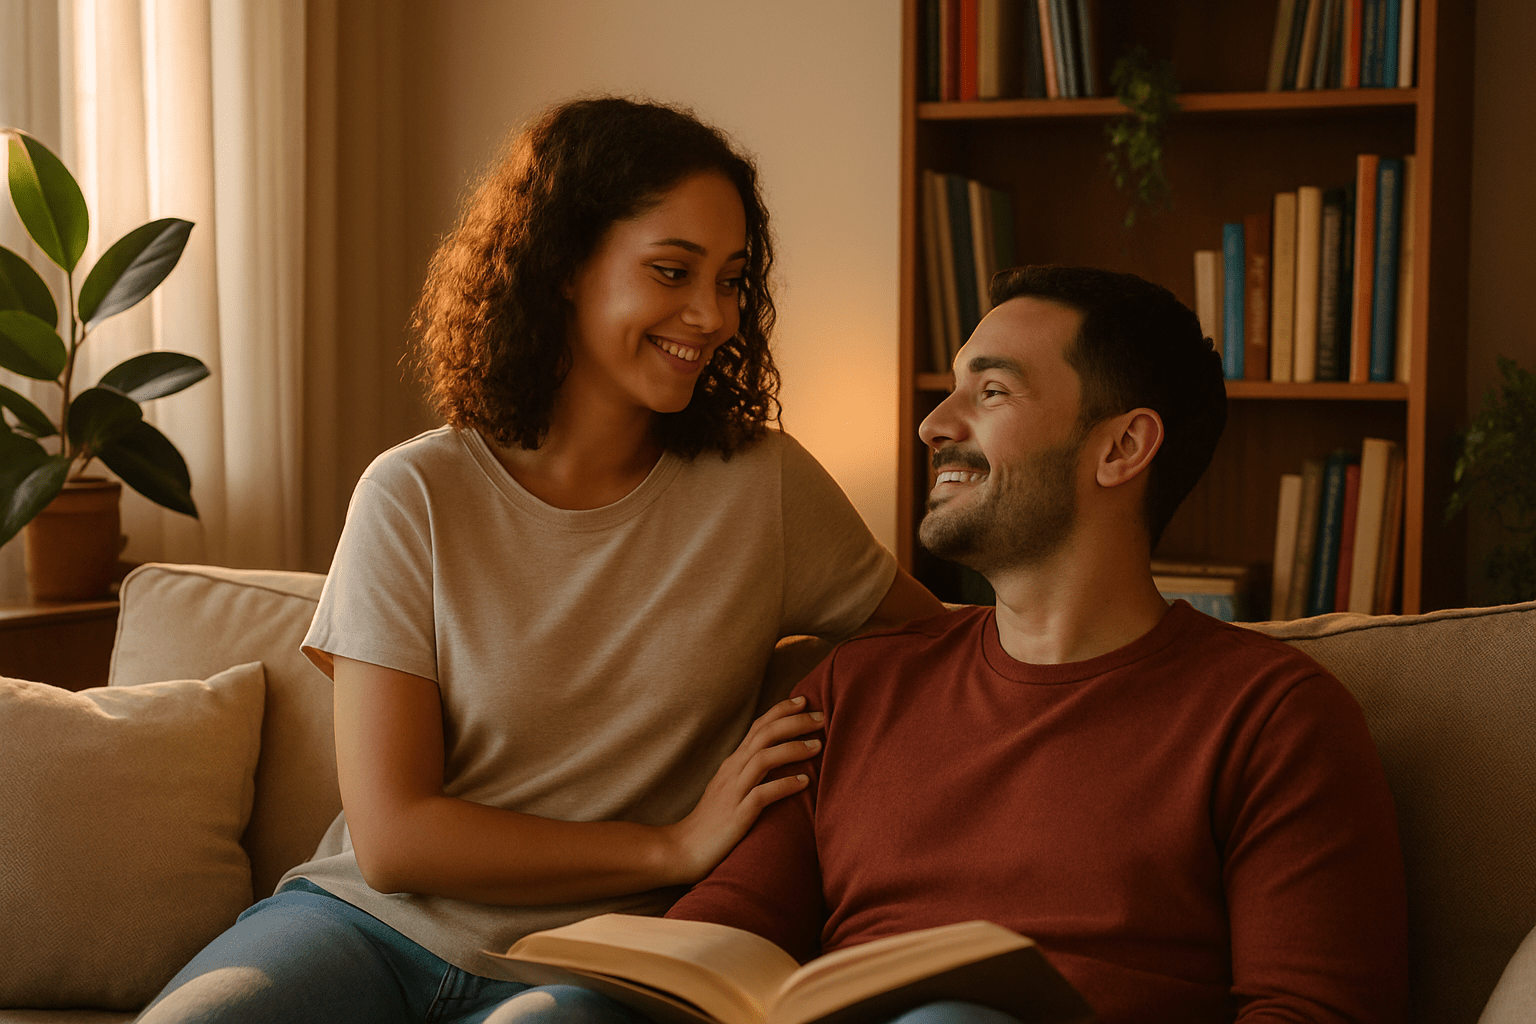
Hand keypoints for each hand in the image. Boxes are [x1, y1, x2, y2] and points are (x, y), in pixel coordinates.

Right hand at [660, 696, 823, 884]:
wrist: (684, 849)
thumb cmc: (713, 820)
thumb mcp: (731, 787)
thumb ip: (750, 771)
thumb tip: (779, 758)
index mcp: (733, 763)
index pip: (758, 727)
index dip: (781, 711)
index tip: (804, 700)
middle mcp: (732, 771)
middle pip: (763, 735)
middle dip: (793, 722)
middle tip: (820, 717)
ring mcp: (733, 791)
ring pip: (763, 759)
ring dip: (792, 749)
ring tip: (818, 745)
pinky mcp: (736, 815)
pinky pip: (762, 795)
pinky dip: (784, 785)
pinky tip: (804, 782)